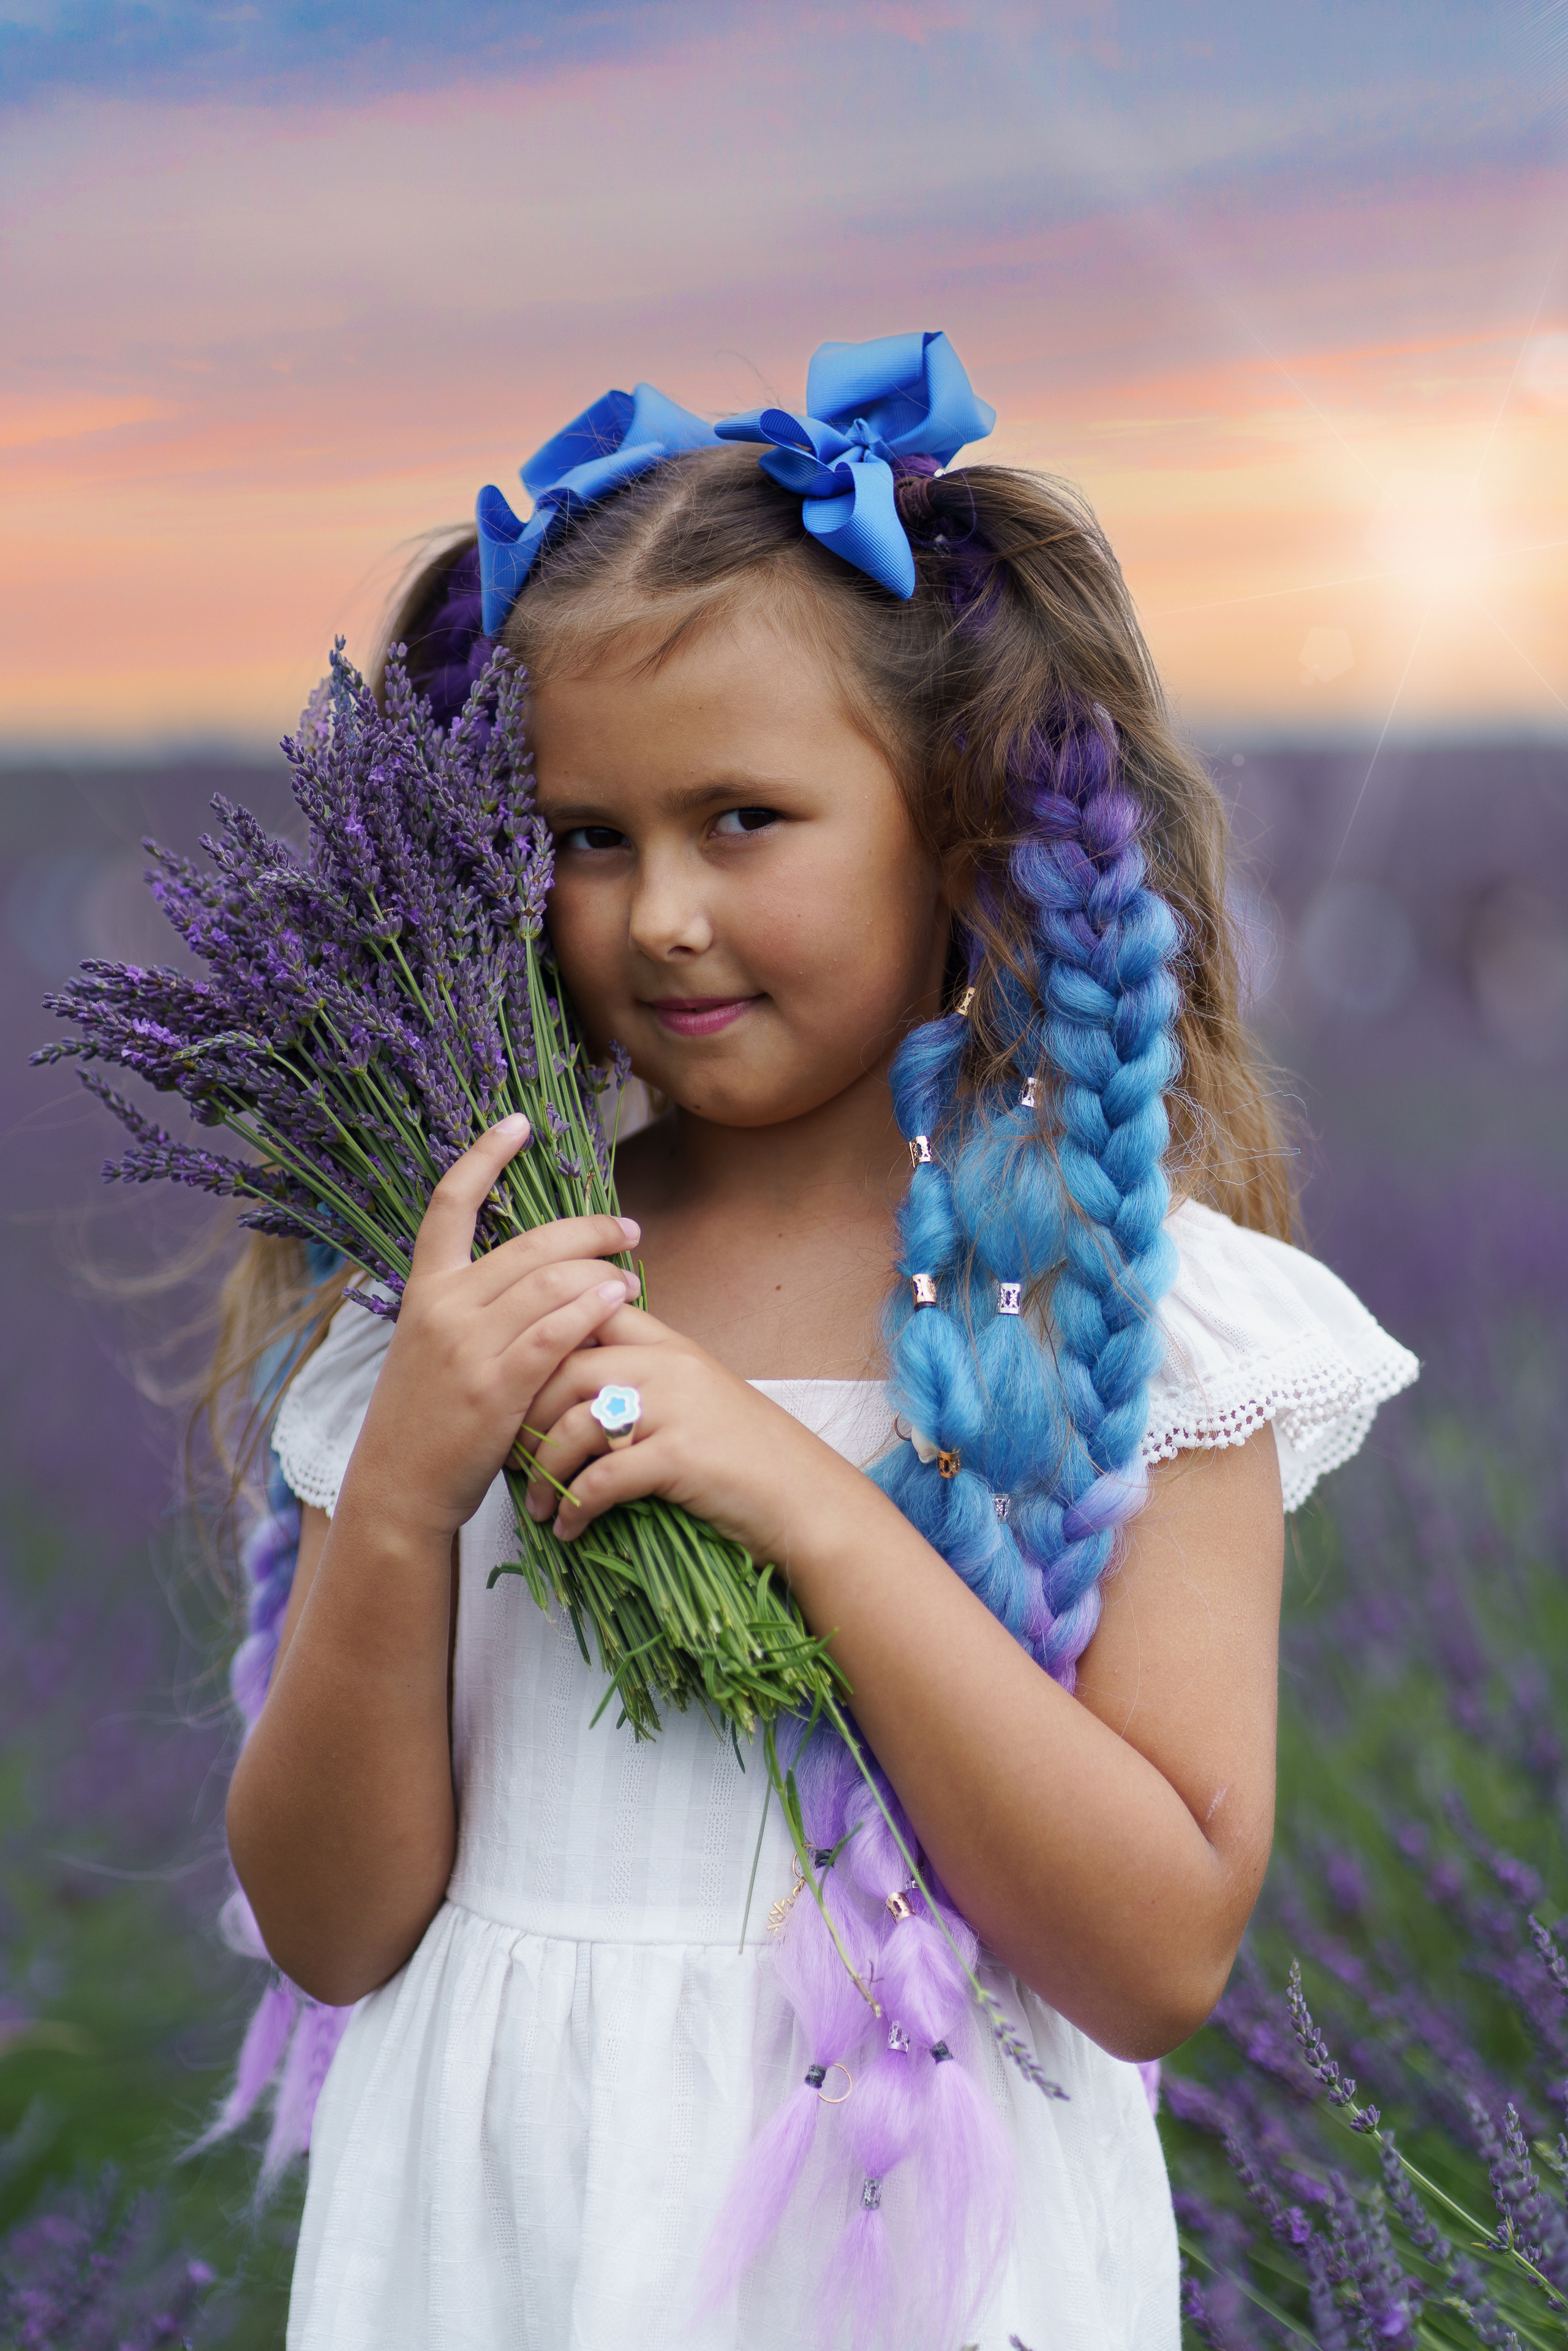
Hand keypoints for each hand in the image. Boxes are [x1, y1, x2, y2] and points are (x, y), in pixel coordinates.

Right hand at [344, 1116, 642, 1539]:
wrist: (399, 1488)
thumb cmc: (425, 1419)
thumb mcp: (430, 1349)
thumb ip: (469, 1307)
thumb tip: (530, 1272)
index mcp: (423, 1291)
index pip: (447, 1204)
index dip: (483, 1155)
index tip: (518, 1122)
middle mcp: (442, 1308)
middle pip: (527, 1243)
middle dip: (585, 1229)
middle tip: (626, 1228)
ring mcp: (467, 1347)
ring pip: (548, 1284)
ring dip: (601, 1270)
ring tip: (632, 1275)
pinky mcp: (495, 1388)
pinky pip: (555, 1334)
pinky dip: (591, 1309)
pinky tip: (620, 1298)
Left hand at [521, 1313, 870, 1569]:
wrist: (806, 1499)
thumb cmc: (748, 1456)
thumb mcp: (698, 1398)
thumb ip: (645, 1380)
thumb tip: (574, 1394)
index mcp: (670, 1344)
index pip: (590, 1311)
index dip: (541, 1339)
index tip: (515, 1381)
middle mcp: (669, 1365)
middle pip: (564, 1367)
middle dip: (523, 1414)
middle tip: (509, 1453)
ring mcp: (676, 1408)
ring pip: (575, 1423)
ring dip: (544, 1471)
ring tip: (538, 1505)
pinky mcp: (680, 1457)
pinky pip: (603, 1479)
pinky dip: (576, 1508)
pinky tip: (569, 1529)